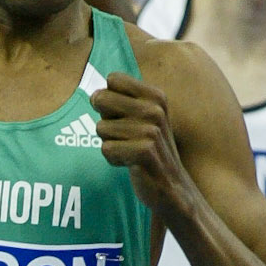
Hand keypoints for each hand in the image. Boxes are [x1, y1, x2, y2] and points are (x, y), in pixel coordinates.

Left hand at [92, 74, 192, 213]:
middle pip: (100, 98)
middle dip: (105, 120)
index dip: (109, 99)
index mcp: (156, 96)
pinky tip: (131, 164)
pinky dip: (114, 160)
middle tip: (125, 136)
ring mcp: (151, 130)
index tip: (124, 116)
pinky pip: (106, 149)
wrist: (171, 187)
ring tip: (130, 151)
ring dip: (110, 143)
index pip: (113, 79)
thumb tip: (94, 95)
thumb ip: (119, 101)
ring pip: (100, 128)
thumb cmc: (149, 150)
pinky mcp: (144, 151)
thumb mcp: (143, 118)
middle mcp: (155, 109)